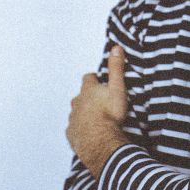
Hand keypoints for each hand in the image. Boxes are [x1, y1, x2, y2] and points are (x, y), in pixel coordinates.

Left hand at [66, 45, 128, 176]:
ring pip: (76, 112)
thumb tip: (116, 47)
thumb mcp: (117, 88)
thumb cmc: (110, 114)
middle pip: (80, 96)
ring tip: (94, 118)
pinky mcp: (72, 134)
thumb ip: (116, 68)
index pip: (88, 78)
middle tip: (98, 101)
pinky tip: (88, 133)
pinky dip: (80, 129)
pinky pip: (74, 129)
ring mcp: (73, 119)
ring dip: (83, 113)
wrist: (99, 141)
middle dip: (87, 97)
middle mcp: (77, 103)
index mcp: (88, 90)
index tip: (99, 80)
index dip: (94, 79)